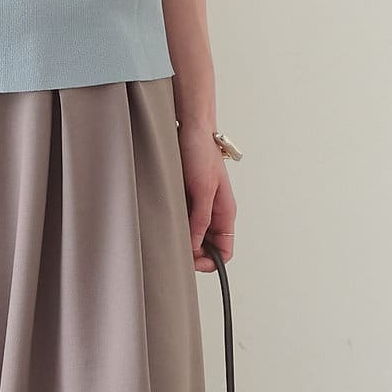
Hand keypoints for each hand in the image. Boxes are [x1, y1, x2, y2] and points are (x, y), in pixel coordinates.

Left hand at [180, 123, 235, 272]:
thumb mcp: (203, 189)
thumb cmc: (201, 153)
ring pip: (193, 237)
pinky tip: (166, 224)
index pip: (225, 251)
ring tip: (170, 237)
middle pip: (207, 248)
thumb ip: (201, 219)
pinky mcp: (186, 200)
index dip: (210, 262)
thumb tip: (194, 246)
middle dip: (193, 255)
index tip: (193, 261)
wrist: (189, 129)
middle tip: (176, 251)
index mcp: (225, 213)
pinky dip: (175, 227)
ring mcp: (199, 207)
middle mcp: (213, 213)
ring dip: (183, 241)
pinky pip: (182, 222)